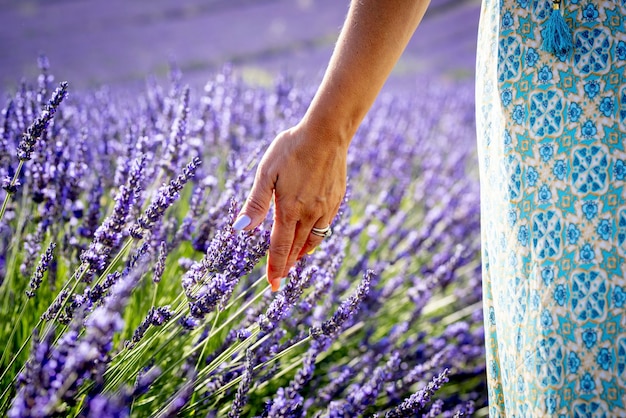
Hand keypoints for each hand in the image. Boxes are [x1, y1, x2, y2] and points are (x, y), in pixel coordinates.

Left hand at [234, 122, 347, 290]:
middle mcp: (310, 214)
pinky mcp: (336, 200)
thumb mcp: (267, 172)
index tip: (272, 285)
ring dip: (302, 253)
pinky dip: (316, 238)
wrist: (327, 133)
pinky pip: (325, 227)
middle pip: (297, 248)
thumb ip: (256, 203)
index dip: (275, 268)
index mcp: (290, 210)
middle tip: (280, 277)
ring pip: (313, 240)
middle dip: (288, 265)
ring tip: (294, 260)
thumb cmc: (292, 149)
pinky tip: (311, 236)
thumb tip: (240, 229)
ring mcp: (326, 208)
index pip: (280, 248)